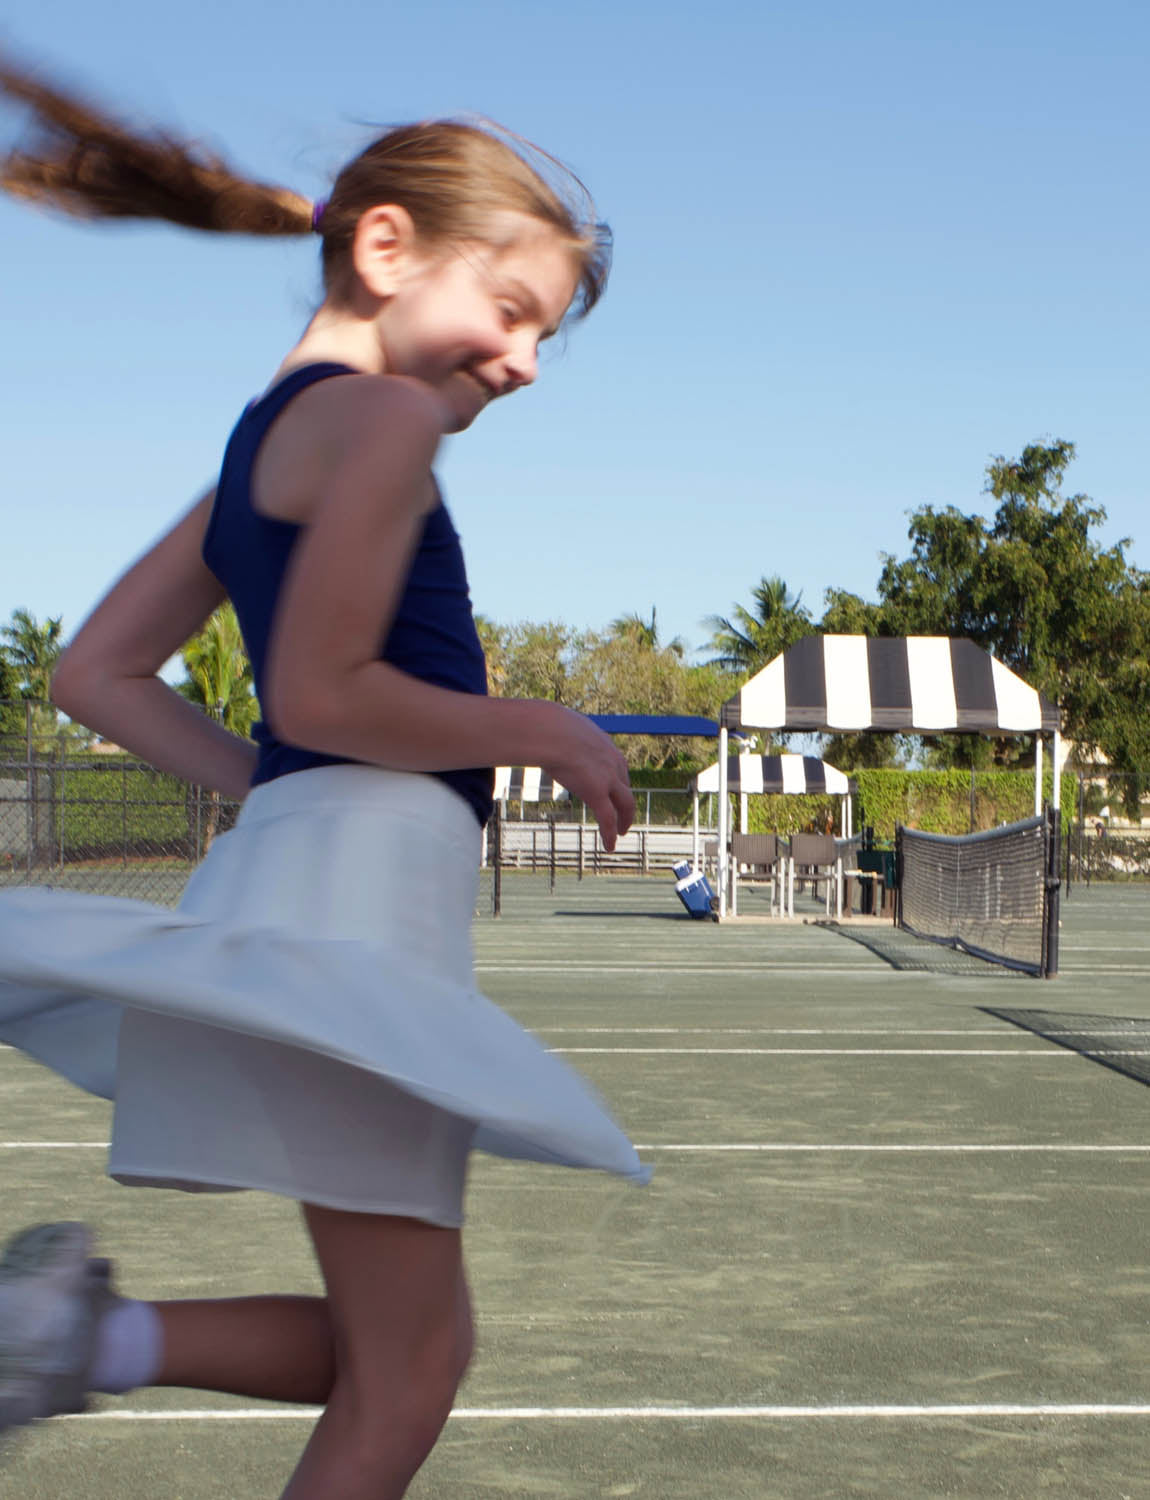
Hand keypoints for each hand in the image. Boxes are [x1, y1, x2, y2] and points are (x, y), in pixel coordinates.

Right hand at [541, 707, 634, 851]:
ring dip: (625, 820)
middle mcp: (612, 762)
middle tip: (623, 814)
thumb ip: (557, 735)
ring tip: (621, 832)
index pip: (617, 766)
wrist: (548, 731)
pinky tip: (609, 846)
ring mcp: (607, 778)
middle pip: (625, 786)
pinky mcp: (597, 794)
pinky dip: (610, 834)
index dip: (616, 781)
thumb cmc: (545, 725)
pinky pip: (608, 819)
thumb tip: (539, 733)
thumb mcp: (559, 727)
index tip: (613, 789)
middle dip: (625, 802)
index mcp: (604, 745)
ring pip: (625, 804)